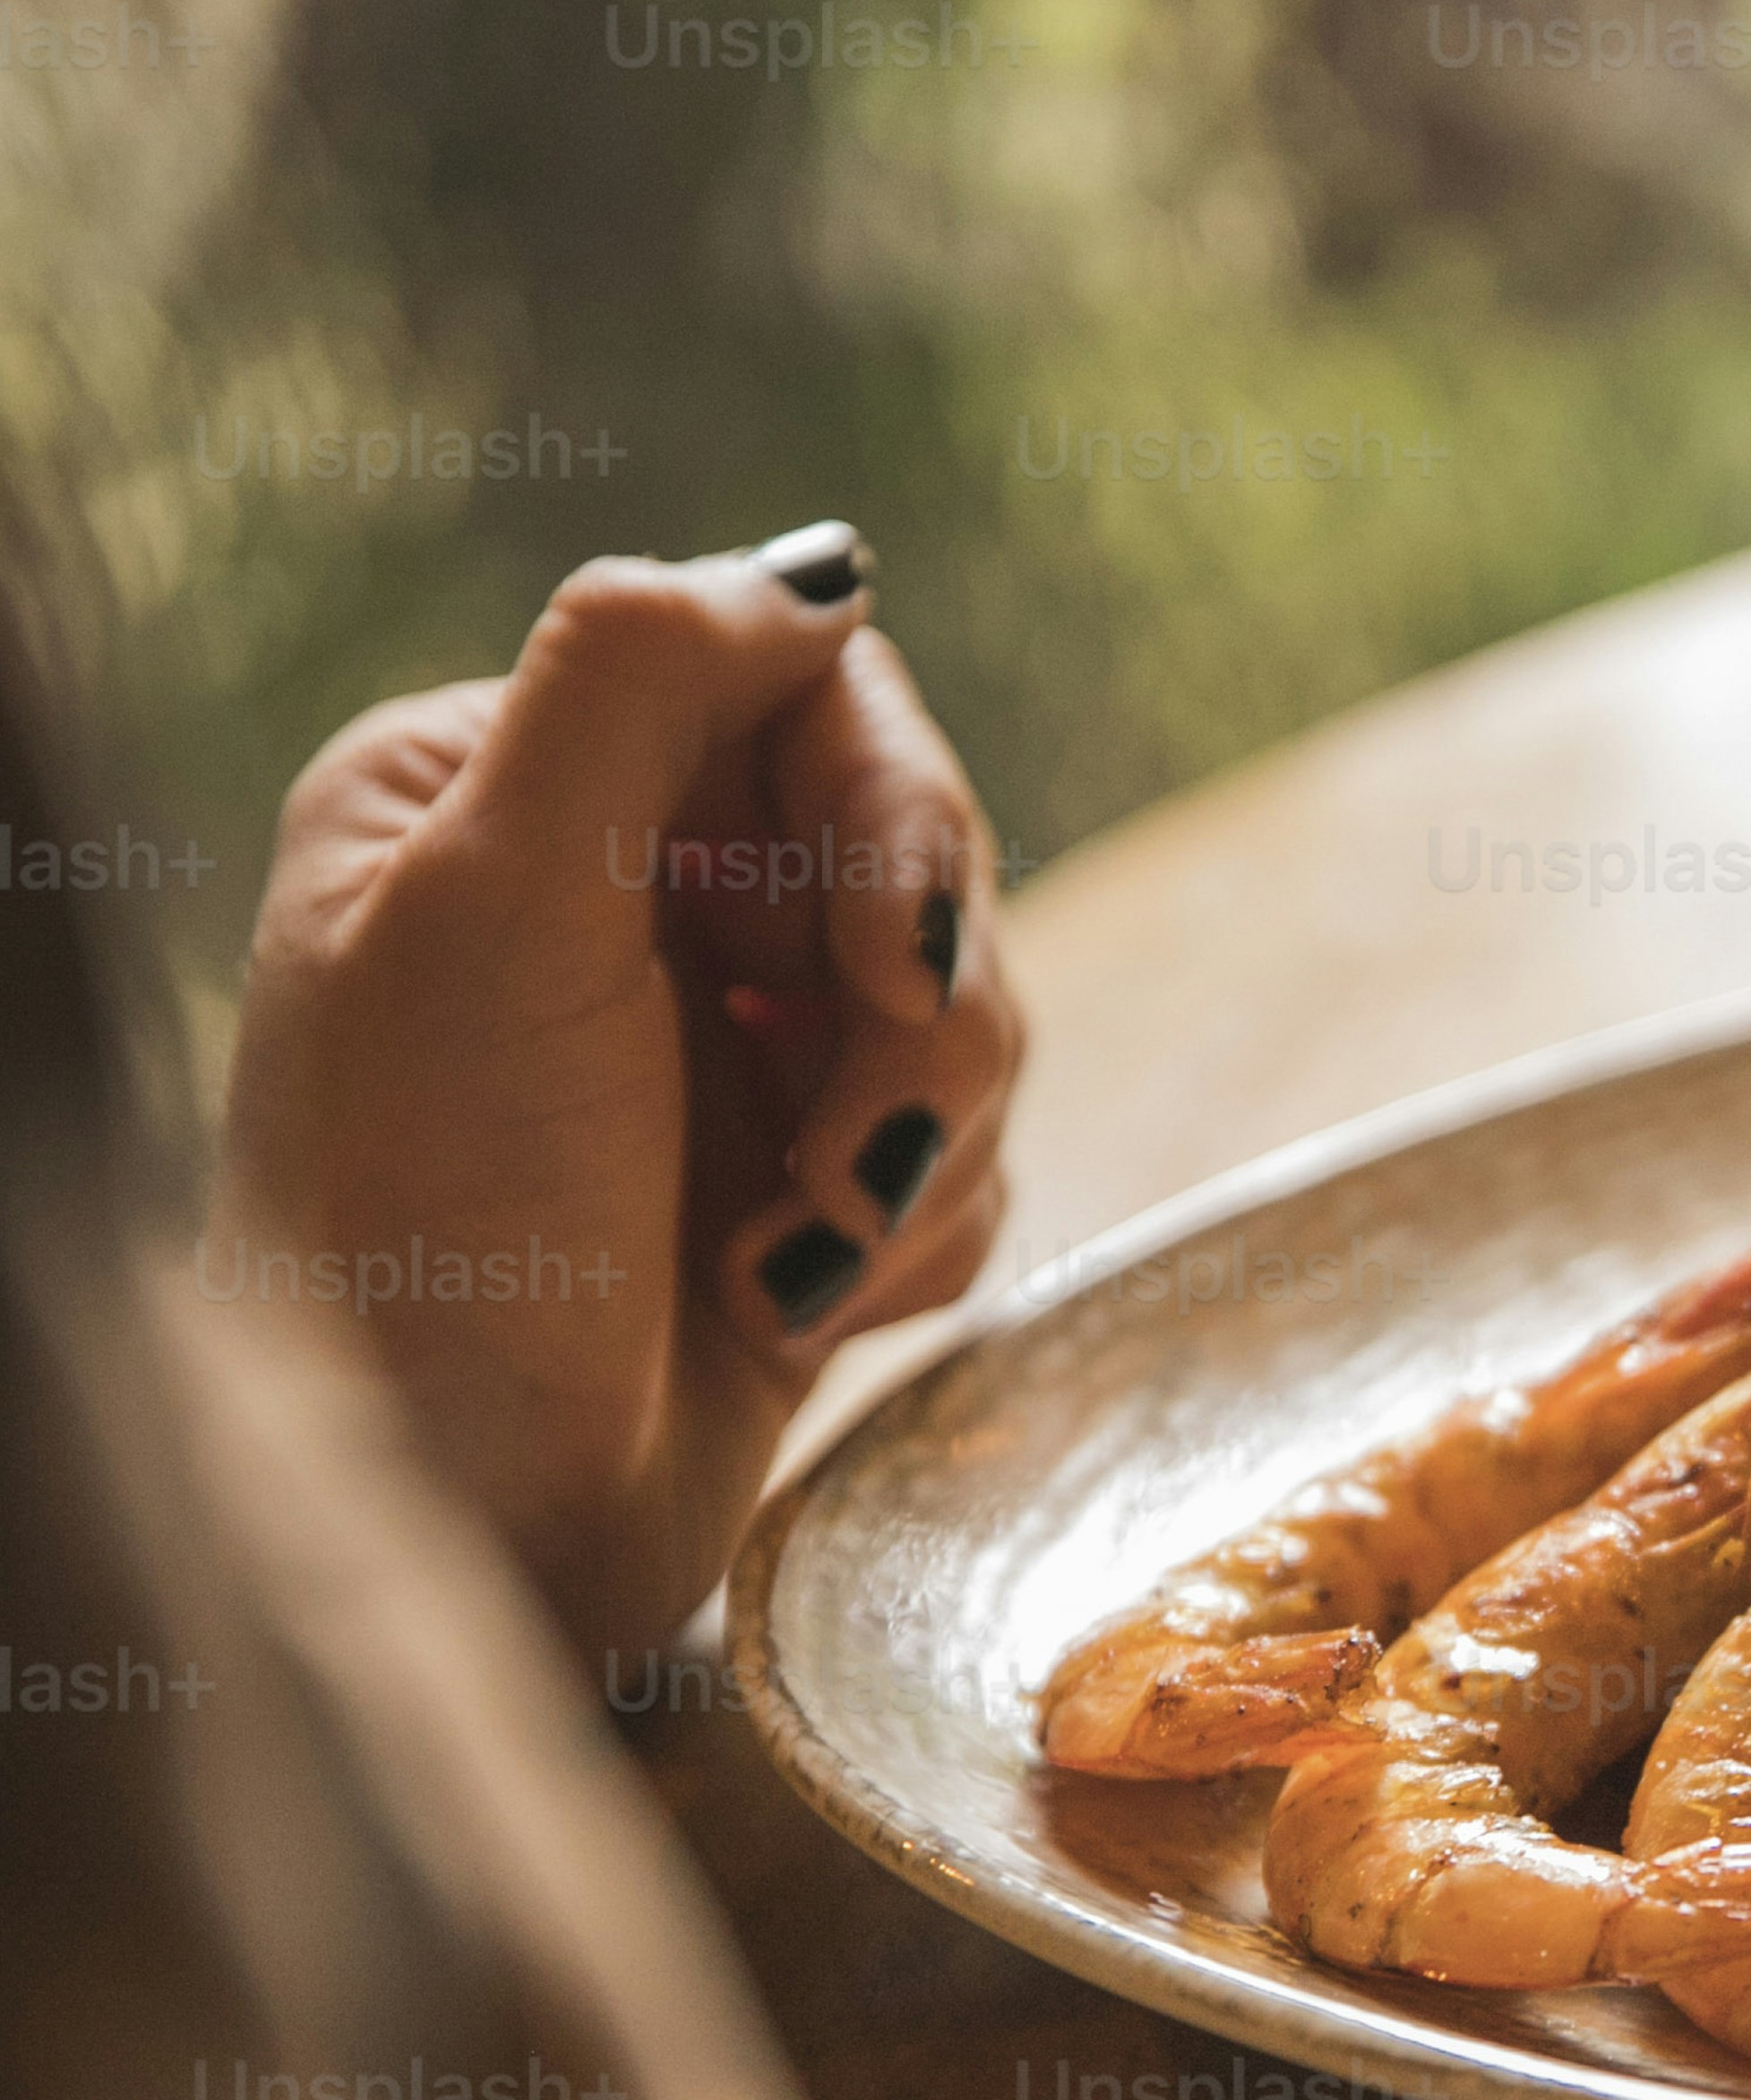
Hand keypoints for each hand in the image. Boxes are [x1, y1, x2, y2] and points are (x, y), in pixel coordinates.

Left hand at [207, 530, 1021, 1671]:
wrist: (453, 1531)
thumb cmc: (435, 1224)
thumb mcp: (495, 903)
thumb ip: (635, 678)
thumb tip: (817, 568)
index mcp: (508, 788)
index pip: (800, 688)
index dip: (887, 815)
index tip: (881, 963)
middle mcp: (614, 902)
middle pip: (910, 850)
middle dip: (915, 1016)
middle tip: (848, 1151)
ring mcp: (712, 1055)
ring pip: (965, 1013)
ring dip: (908, 1149)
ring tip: (788, 1263)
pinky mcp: (792, 1198)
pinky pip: (961, 1160)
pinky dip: (909, 1241)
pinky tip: (791, 1315)